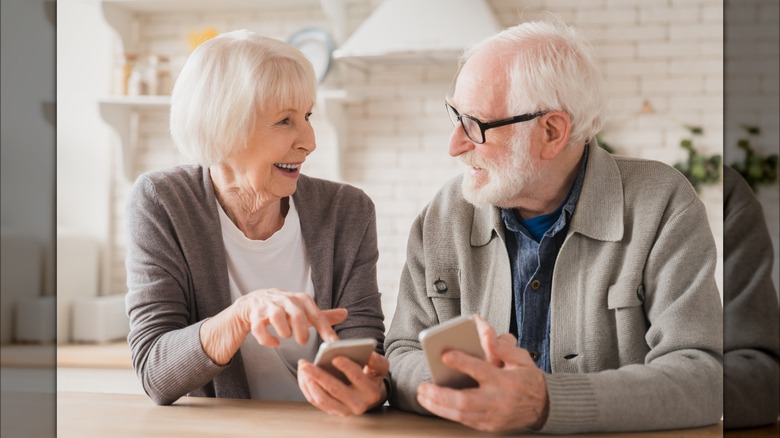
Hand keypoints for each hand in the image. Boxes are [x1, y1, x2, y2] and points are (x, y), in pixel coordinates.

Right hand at [239, 288, 346, 346]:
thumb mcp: (304, 310)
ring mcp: (268, 306)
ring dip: (284, 331)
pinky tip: (275, 343)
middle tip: (303, 341)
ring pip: (276, 317)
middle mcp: (285, 300)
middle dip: (302, 331)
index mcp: (300, 299)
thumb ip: (323, 315)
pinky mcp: (254, 315)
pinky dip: (267, 339)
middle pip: (297, 314)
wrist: (253, 303)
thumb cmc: (284, 309)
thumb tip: (345, 314)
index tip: (333, 343)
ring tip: (286, 336)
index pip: (316, 314)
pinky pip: (259, 328)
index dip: (325, 329)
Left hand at [297, 351, 388, 415]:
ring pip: (322, 398)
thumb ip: (376, 360)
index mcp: (371, 392)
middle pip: (335, 389)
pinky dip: (307, 388)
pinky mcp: (333, 411)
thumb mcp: (380, 367)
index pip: (358, 378)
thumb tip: (368, 355)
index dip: (347, 367)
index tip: (335, 357)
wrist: (369, 395)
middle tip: (305, 364)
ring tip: (303, 367)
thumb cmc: (372, 375)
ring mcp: (344, 410)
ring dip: (309, 382)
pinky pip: (316, 401)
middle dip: (318, 375)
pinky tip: (303, 375)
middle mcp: (358, 404)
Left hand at [416, 315, 547, 431]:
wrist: (543, 406)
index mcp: (506, 380)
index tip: (445, 354)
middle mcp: (498, 400)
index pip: (482, 370)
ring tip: (423, 395)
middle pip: (465, 400)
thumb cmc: (527, 377)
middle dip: (440, 395)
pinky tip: (435, 404)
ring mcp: (493, 416)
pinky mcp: (489, 425)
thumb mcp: (521, 357)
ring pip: (461, 414)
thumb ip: (502, 346)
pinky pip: (464, 421)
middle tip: (422, 386)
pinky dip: (447, 413)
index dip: (462, 362)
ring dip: (438, 406)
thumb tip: (485, 333)